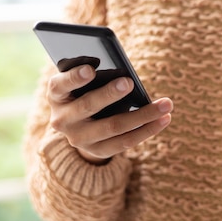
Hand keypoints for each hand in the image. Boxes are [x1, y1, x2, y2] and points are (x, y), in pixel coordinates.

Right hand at [47, 64, 172, 163]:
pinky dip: (148, 129)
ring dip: (143, 114)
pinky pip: (126, 141)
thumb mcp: (82, 81)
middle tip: (129, 82)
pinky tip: (165, 118)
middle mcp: (63, 120)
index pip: (59, 85)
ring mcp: (79, 139)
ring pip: (114, 127)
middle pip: (88, 106)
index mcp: (56, 95)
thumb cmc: (85, 90)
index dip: (74, 78)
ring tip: (165, 104)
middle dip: (109, 94)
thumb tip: (121, 70)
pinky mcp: (98, 151)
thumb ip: (93, 73)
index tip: (91, 69)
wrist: (79, 126)